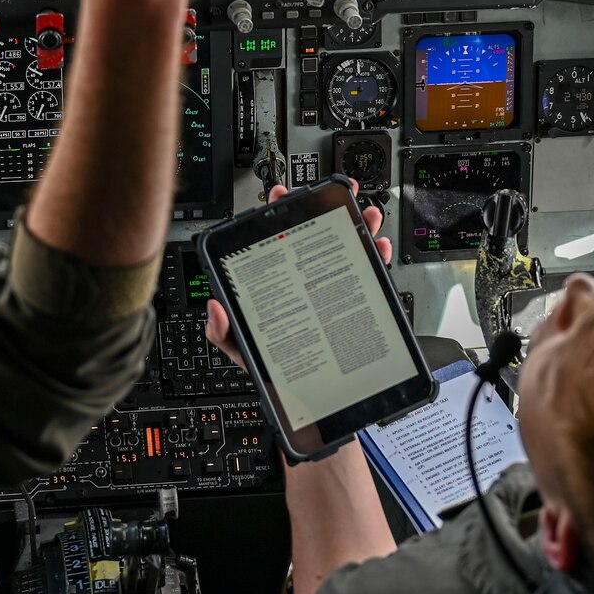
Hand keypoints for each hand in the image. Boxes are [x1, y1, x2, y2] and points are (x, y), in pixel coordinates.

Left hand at [204, 183, 392, 368]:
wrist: (313, 398)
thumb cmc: (276, 372)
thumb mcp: (244, 350)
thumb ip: (223, 332)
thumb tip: (215, 308)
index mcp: (276, 287)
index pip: (275, 243)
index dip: (277, 216)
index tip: (280, 196)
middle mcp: (305, 282)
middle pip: (314, 238)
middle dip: (323, 211)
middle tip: (326, 195)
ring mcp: (331, 290)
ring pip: (346, 250)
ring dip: (358, 226)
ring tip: (365, 212)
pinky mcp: (355, 302)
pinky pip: (368, 275)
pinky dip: (377, 257)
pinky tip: (379, 247)